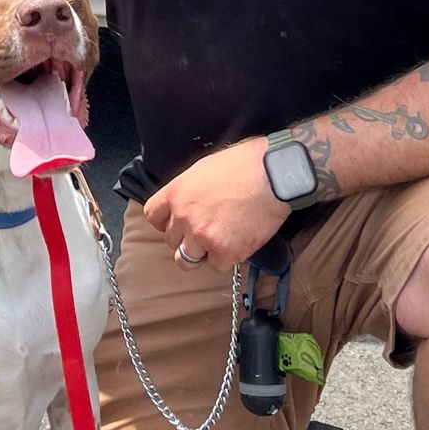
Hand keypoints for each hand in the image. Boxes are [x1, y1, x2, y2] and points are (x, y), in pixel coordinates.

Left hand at [144, 141, 288, 269]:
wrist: (275, 174)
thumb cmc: (245, 164)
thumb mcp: (204, 168)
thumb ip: (188, 190)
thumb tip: (186, 203)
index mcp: (176, 193)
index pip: (153, 217)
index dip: (166, 222)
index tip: (179, 224)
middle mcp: (184, 217)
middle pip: (172, 241)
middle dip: (187, 238)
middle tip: (209, 229)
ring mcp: (203, 236)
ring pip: (187, 260)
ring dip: (202, 253)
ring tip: (221, 240)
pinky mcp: (225, 252)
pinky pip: (217, 266)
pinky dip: (227, 258)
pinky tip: (239, 241)